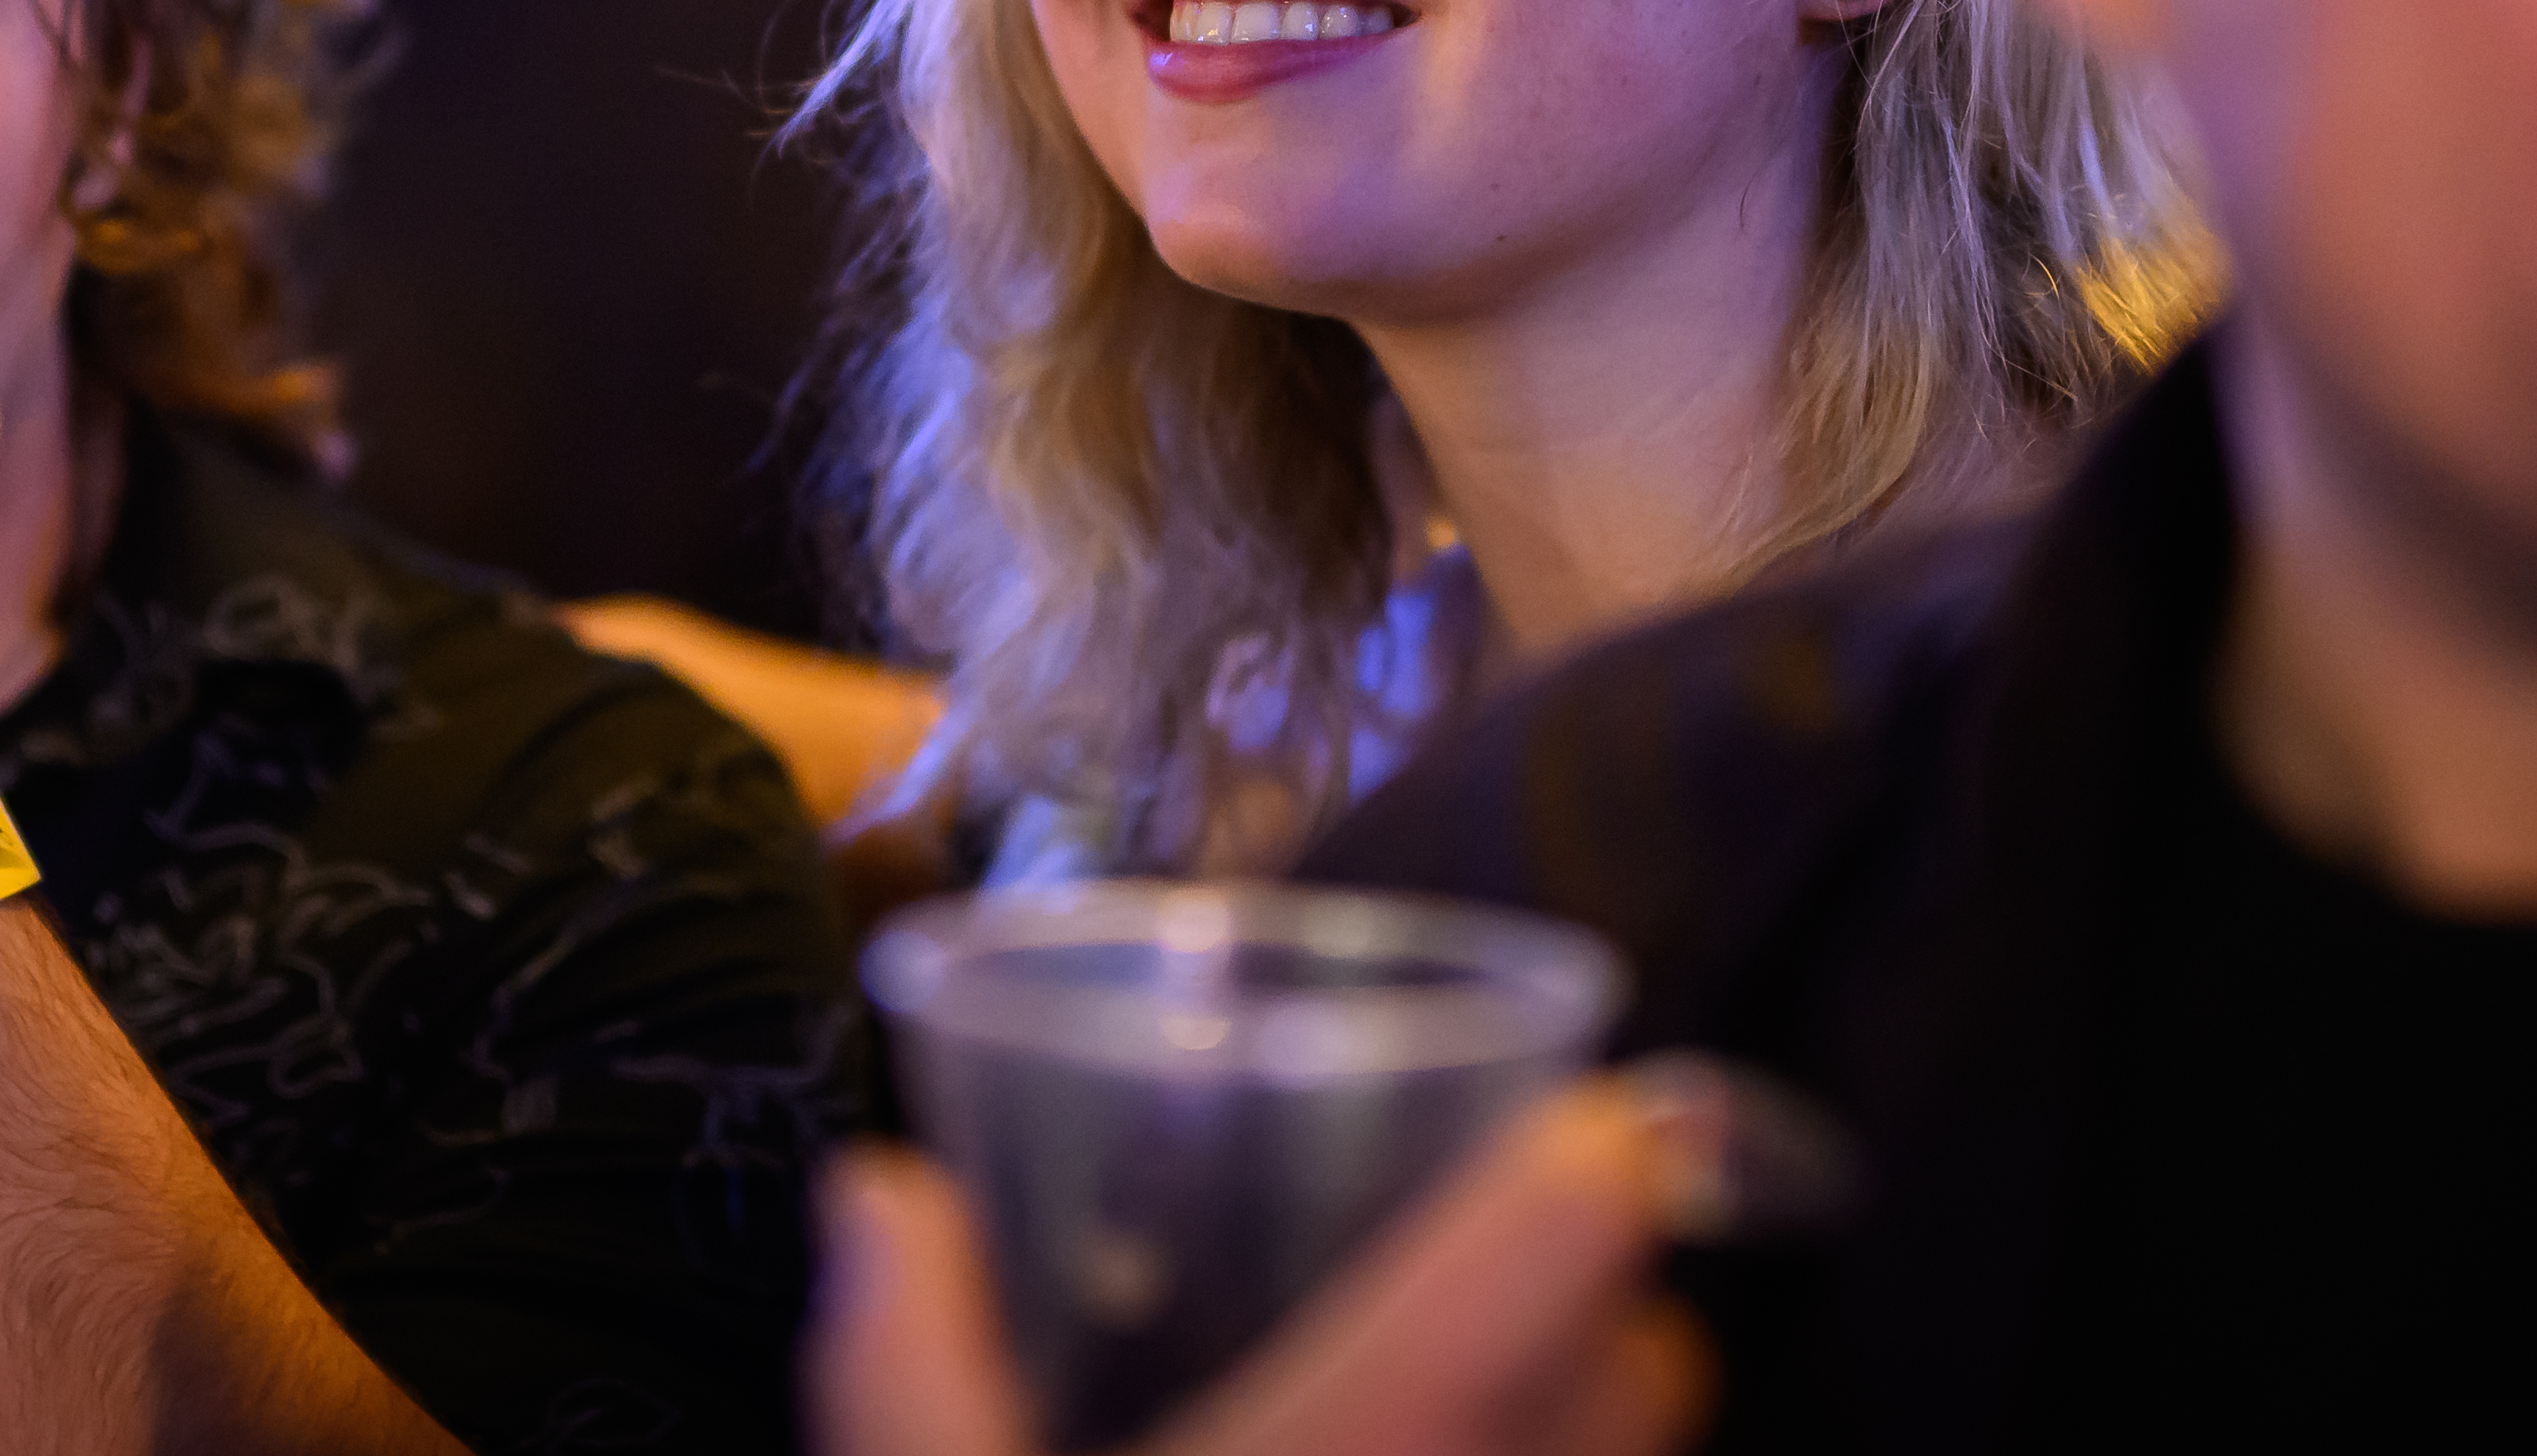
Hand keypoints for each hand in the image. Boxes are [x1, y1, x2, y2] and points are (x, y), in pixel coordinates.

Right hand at [808, 1078, 1717, 1455]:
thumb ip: (902, 1363)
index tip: (1581, 1114)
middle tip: (1505, 1241)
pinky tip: (1461, 1455)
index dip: (1601, 1152)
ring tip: (1497, 1366)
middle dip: (1612, 1296)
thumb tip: (877, 1195)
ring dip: (1605, 1404)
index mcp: (1379, 1425)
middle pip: (1659, 1357)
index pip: (1585, 1224)